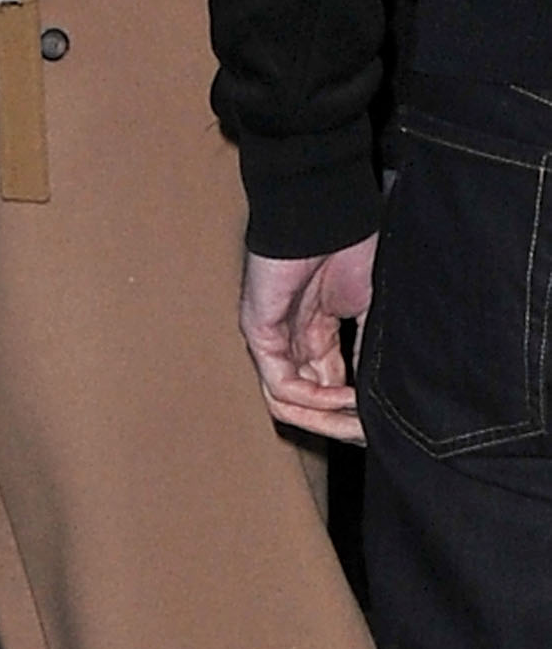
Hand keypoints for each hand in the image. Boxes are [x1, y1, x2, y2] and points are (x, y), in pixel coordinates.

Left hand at [240, 236, 378, 443]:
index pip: (329, 391)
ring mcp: (271, 338)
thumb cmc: (350, 248)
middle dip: (344, 426)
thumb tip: (382, 403)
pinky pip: (282, 383)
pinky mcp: (258, 330)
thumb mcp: (371, 312)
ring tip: (362, 421)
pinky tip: (348, 398)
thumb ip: (368, 356)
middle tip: (377, 435)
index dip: (357, 415)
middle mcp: (290, 342)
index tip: (388, 427)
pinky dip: (318, 399)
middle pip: (308, 404)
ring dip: (330, 419)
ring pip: (290, 403)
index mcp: (316, 336)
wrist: (326, 213)